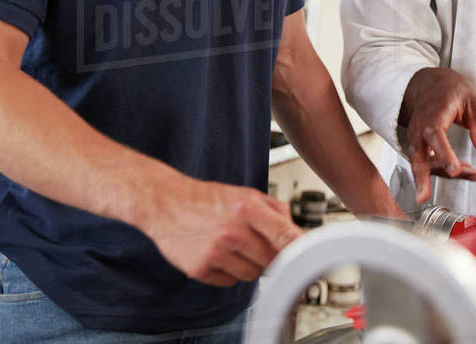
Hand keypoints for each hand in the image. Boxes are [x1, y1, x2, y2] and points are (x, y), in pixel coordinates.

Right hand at [140, 178, 301, 286]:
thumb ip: (275, 210)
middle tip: (257, 243)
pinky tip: (219, 255)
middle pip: (272, 260)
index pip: (284, 235)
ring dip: (250, 265)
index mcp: (247, 208)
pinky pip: (230, 283)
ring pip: (253, 275)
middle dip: (270, 255)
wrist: (166, 203)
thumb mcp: (245, 193)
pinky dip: (229, 273)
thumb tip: (295, 231)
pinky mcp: (200, 269)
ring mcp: (216, 252)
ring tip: (235, 247)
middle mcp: (232, 231)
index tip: (309, 258)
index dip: (300, 249)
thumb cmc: (207, 199)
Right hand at [399, 67, 475, 203]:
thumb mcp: (473, 100)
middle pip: (417, 154)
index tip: (455, 168)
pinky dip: (443, 170)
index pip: (435, 134)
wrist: (430, 83)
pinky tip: (464, 172)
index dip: (443, 153)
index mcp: (433, 113)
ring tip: (471, 175)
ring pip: (422, 163)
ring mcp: (416, 138)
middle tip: (424, 196)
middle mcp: (420, 127)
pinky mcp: (417, 146)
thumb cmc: (451, 90)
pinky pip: (426, 162)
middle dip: (421, 177)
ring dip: (443, 173)